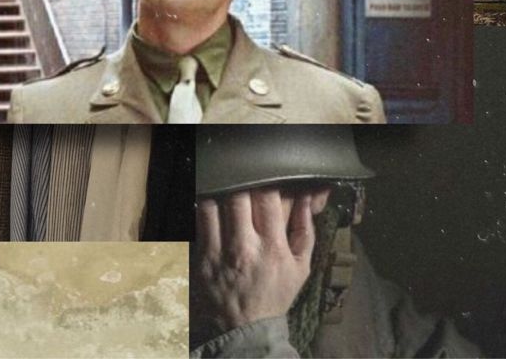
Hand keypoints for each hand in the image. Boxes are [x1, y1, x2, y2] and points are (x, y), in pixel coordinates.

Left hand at [193, 188, 326, 336]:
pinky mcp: (201, 259)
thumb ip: (305, 229)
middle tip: (242, 179)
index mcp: (272, 247)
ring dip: (219, 192)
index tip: (265, 176)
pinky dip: (204, 207)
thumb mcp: (301, 267)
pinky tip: (211, 204)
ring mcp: (219, 253)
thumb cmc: (276, 293)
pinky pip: (199, 221)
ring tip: (225, 188)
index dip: (266, 180)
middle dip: (241, 182)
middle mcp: (244, 247)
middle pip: (238, 195)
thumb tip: (307, 197)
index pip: (267, 198)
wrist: (247, 329)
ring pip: (213, 203)